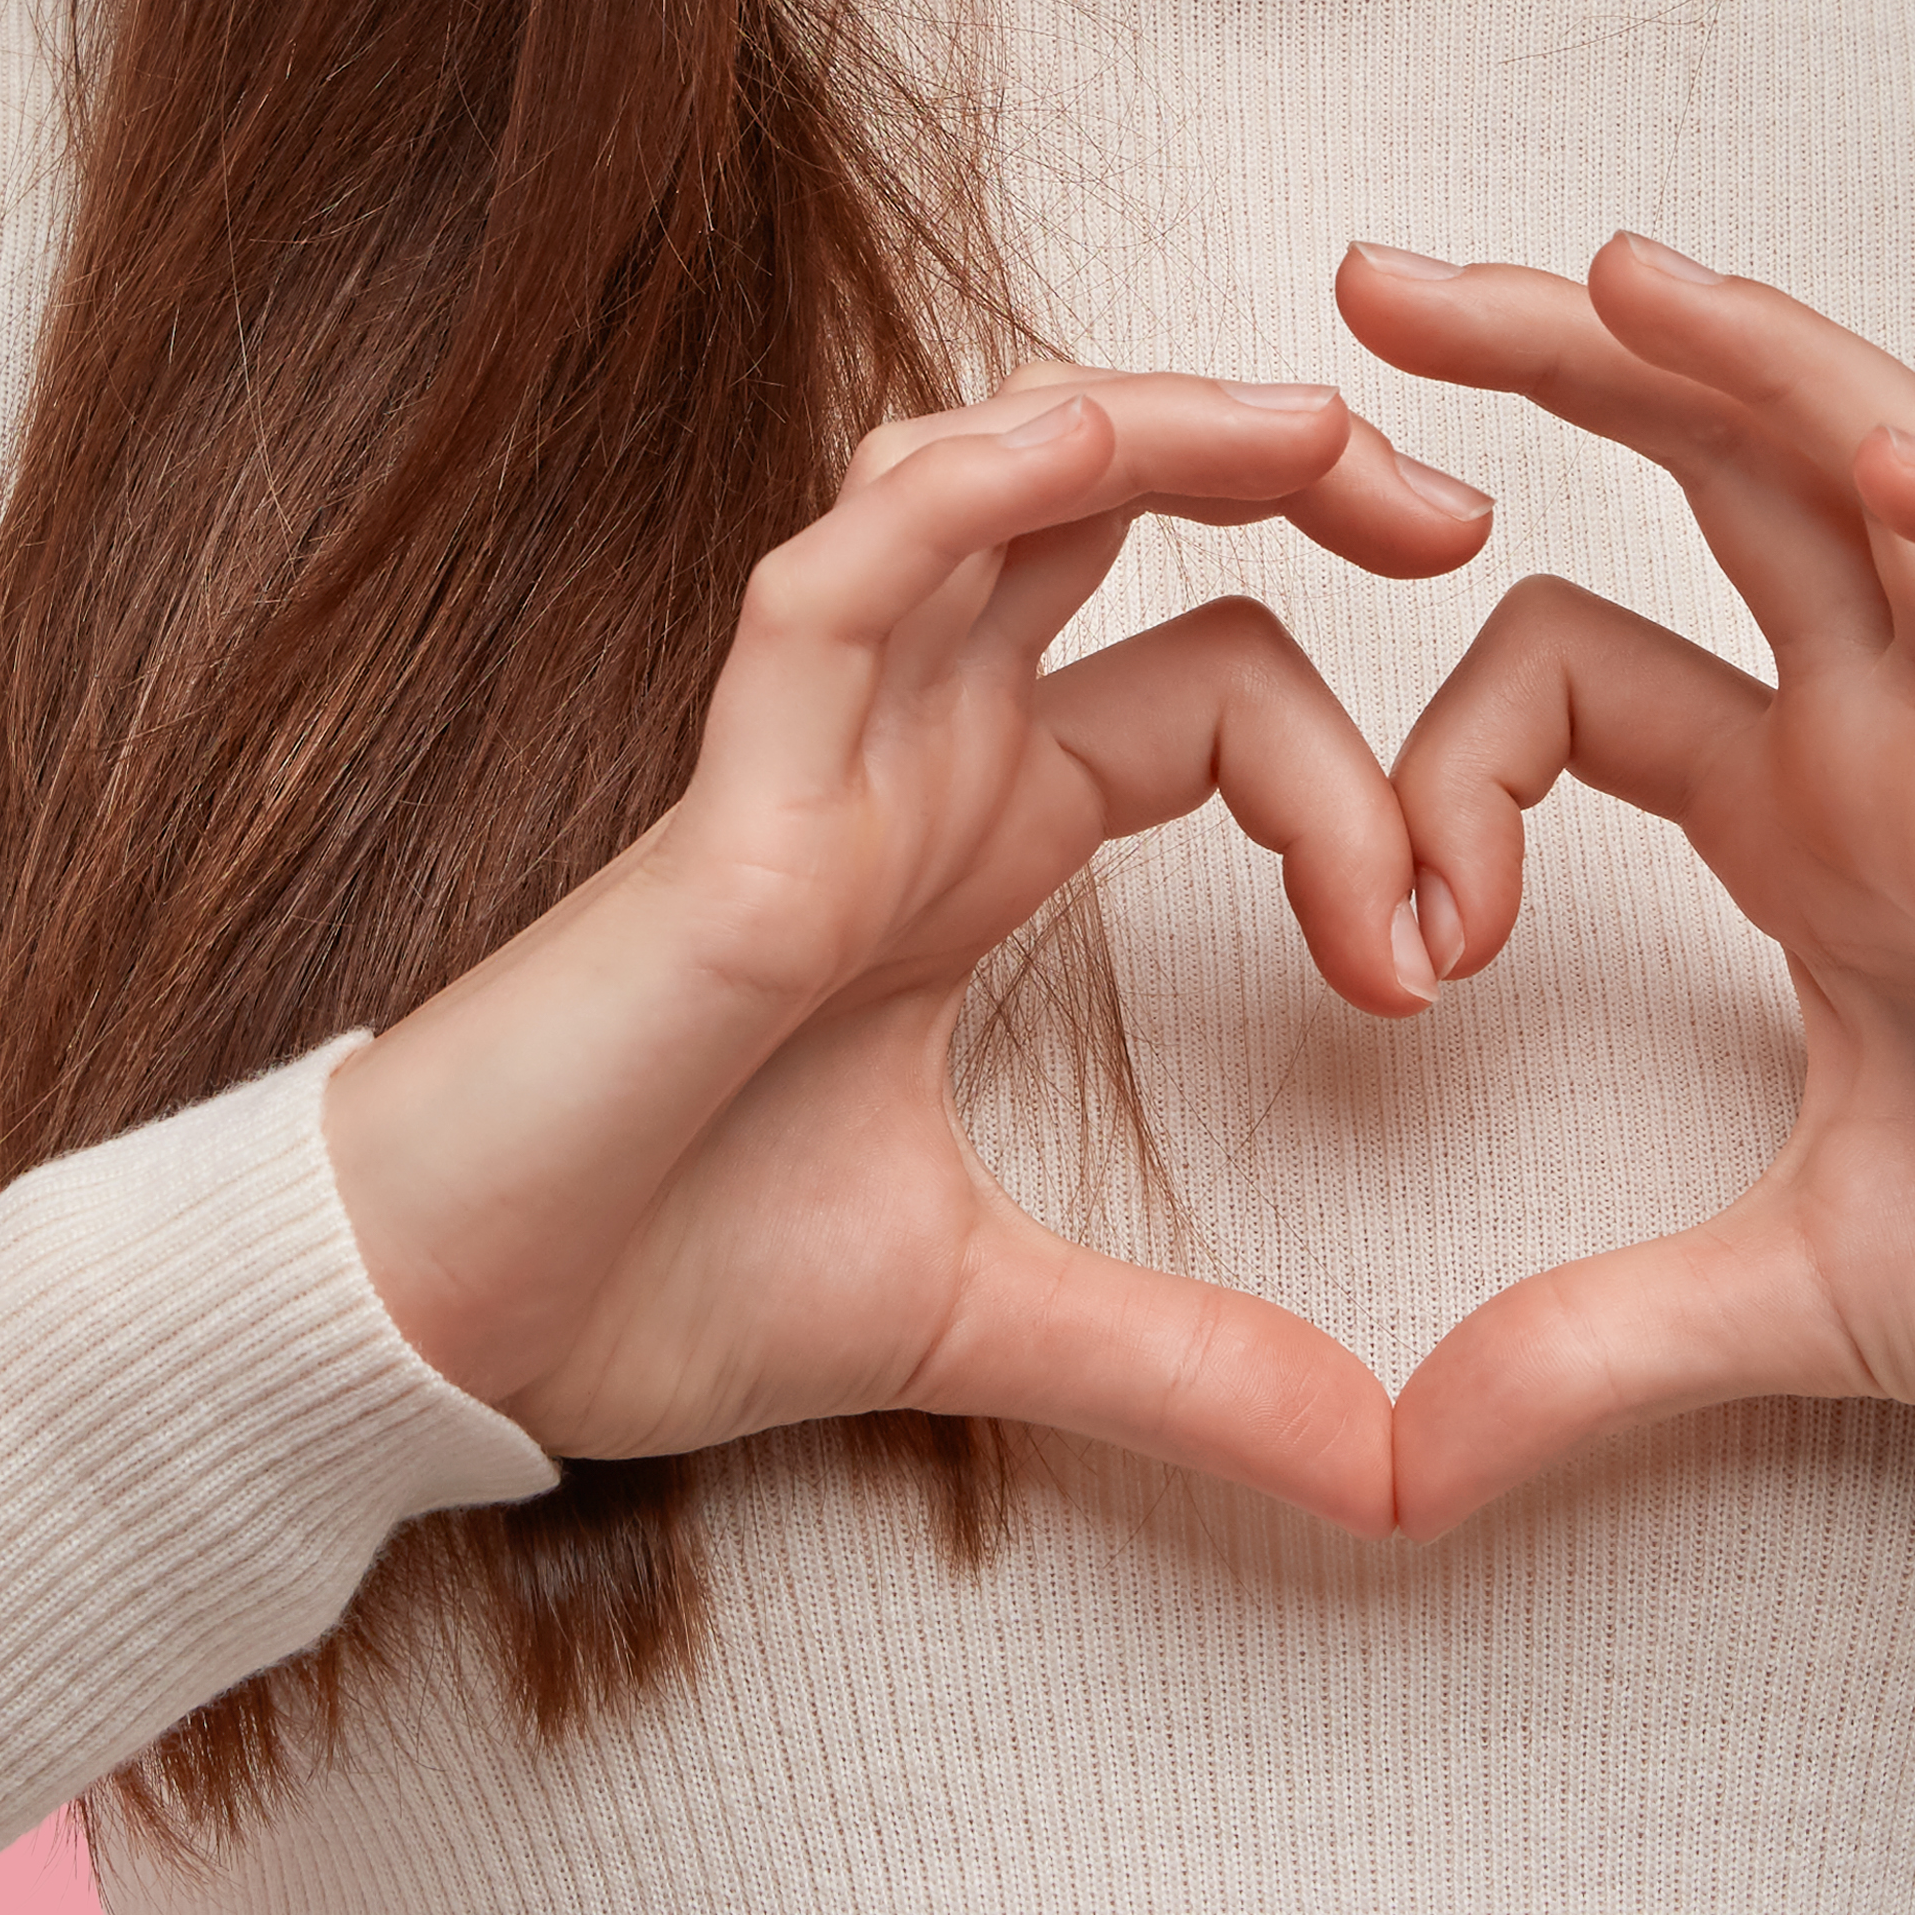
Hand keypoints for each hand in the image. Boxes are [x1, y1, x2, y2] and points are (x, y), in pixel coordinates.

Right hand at [323, 371, 1487, 1532]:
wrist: (446, 1337)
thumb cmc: (650, 1279)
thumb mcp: (988, 1324)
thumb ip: (1190, 1373)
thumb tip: (1391, 1485)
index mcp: (977, 829)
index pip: (1216, 691)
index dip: (1352, 789)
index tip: (1424, 975)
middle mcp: (906, 749)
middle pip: (1115, 504)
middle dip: (1299, 469)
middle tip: (1468, 515)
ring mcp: (810, 750)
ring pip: (985, 485)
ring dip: (1157, 429)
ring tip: (1321, 431)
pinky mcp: (724, 804)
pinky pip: (834, 585)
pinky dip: (957, 500)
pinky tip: (1076, 453)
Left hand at [1334, 235, 1914, 1531]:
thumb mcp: (1781, 1309)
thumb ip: (1579, 1356)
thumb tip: (1386, 1476)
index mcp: (1803, 814)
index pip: (1580, 665)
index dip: (1451, 757)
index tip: (1388, 949)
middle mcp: (1906, 740)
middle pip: (1722, 480)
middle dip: (1560, 365)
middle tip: (1368, 277)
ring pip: (1901, 489)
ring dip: (1766, 373)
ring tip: (1617, 277)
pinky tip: (1911, 472)